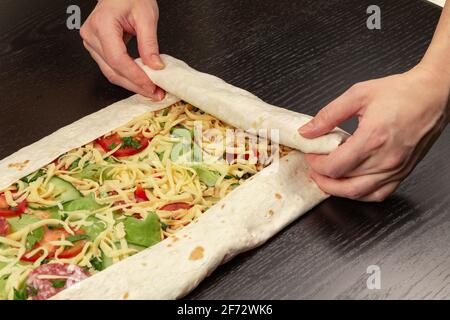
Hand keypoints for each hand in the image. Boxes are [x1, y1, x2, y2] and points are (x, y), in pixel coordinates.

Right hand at [80, 0, 164, 99]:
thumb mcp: (147, 16)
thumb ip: (150, 44)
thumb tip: (155, 67)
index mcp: (102, 24)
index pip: (118, 59)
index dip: (135, 76)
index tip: (151, 85)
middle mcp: (92, 35)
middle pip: (113, 70)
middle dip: (136, 85)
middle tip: (155, 93)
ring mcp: (92, 43)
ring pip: (111, 73)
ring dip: (132, 84)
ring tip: (151, 90)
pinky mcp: (96, 48)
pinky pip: (111, 68)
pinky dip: (127, 77)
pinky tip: (141, 82)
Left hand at [299, 65, 448, 201]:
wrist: (434, 94)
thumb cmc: (402, 92)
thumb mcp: (358, 94)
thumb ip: (329, 115)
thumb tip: (308, 131)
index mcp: (372, 138)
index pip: (334, 166)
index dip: (316, 164)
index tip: (311, 155)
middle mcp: (385, 159)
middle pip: (343, 183)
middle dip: (322, 178)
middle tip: (314, 168)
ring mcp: (396, 169)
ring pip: (359, 193)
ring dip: (337, 190)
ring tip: (327, 178)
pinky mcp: (403, 172)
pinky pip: (378, 194)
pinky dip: (360, 194)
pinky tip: (350, 184)